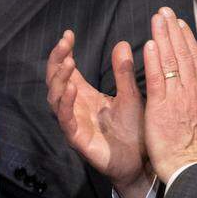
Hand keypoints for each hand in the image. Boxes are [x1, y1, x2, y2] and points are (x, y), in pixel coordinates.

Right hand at [47, 30, 149, 197]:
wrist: (141, 163)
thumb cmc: (134, 131)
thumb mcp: (131, 96)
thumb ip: (123, 73)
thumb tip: (122, 43)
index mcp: (84, 95)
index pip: (66, 69)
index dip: (64, 52)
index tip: (68, 34)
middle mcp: (73, 106)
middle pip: (55, 80)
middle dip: (56, 61)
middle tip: (64, 44)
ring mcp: (72, 122)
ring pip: (55, 97)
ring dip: (59, 79)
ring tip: (68, 63)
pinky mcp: (76, 138)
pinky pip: (65, 119)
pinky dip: (65, 103)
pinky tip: (72, 89)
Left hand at [143, 7, 196, 181]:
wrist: (190, 171)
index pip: (196, 62)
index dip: (187, 41)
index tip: (179, 25)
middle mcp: (195, 93)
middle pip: (185, 55)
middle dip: (174, 31)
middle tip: (165, 11)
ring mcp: (179, 99)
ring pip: (172, 62)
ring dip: (163, 38)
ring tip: (156, 18)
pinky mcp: (162, 107)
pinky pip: (158, 79)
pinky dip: (154, 60)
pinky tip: (148, 44)